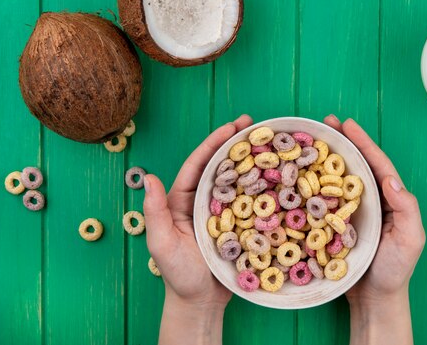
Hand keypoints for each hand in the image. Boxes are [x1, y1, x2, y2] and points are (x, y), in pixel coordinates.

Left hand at [142, 114, 252, 344]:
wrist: (201, 303)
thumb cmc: (178, 275)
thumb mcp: (162, 244)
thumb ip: (155, 212)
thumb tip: (150, 178)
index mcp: (182, 200)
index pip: (198, 164)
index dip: (213, 143)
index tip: (230, 126)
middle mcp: (202, 201)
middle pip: (219, 165)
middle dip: (234, 142)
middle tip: (254, 123)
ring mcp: (222, 212)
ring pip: (236, 179)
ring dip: (250, 160)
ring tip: (268, 141)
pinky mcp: (239, 224)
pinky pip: (250, 201)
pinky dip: (262, 186)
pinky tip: (276, 175)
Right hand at [324, 115, 424, 344]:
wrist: (374, 299)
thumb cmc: (395, 270)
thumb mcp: (411, 240)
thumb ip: (407, 209)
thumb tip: (391, 180)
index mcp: (389, 199)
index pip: (377, 164)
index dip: (363, 143)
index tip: (348, 125)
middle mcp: (370, 200)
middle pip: (357, 164)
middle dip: (343, 141)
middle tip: (326, 122)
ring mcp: (351, 211)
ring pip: (338, 178)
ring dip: (326, 158)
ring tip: (311, 140)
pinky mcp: (334, 224)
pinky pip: (324, 199)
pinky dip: (314, 184)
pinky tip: (300, 175)